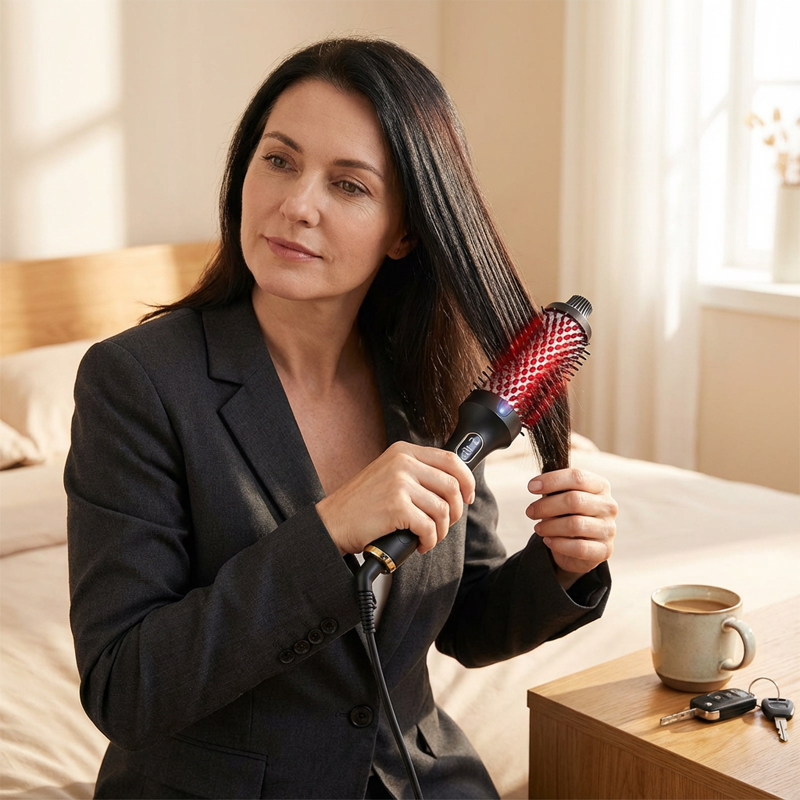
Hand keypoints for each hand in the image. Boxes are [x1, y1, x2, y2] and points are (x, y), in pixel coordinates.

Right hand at [316, 441, 475, 555]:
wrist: (331, 522)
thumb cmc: (359, 505)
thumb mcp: (388, 475)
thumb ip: (416, 473)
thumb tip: (451, 487)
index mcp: (403, 451)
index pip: (451, 460)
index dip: (466, 480)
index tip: (467, 496)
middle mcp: (403, 463)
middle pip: (452, 485)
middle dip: (455, 511)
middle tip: (445, 524)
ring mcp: (399, 483)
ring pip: (443, 509)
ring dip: (441, 530)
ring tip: (428, 537)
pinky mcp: (396, 506)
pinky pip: (429, 527)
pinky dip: (429, 540)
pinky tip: (419, 544)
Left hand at [525, 468, 616, 588]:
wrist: (580, 544)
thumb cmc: (568, 513)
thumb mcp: (562, 497)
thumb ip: (554, 490)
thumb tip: (536, 486)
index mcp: (600, 486)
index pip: (577, 477)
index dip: (552, 480)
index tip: (531, 487)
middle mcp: (608, 505)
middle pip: (574, 500)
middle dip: (546, 506)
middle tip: (530, 512)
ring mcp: (609, 529)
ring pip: (575, 525)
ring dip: (550, 526)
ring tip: (538, 528)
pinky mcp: (605, 550)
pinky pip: (579, 547)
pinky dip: (559, 544)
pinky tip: (548, 540)